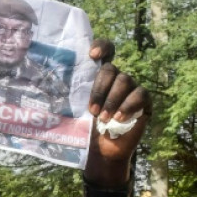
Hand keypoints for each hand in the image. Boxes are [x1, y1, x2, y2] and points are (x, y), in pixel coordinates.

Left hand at [85, 40, 151, 181]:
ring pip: (125, 80)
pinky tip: (119, 118)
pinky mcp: (144, 100)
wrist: (104, 149)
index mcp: (101, 76)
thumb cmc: (88, 127)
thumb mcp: (78, 109)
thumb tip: (51, 85)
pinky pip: (140, 94)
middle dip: (100, 89)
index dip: (102, 46)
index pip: (106, 51)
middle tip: (92, 111)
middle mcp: (117, 78)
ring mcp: (132, 87)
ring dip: (112, 101)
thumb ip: (74, 94)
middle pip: (111, 69)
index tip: (92, 56)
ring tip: (103, 119)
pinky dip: (128, 105)